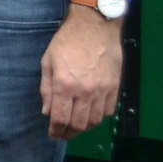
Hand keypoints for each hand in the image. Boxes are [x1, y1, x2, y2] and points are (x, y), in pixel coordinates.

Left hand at [41, 3, 122, 139]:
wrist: (95, 27)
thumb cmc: (67, 41)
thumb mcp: (48, 62)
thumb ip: (47, 89)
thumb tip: (47, 111)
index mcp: (65, 85)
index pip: (60, 118)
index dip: (56, 130)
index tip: (53, 134)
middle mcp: (85, 91)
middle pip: (79, 124)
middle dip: (69, 133)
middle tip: (64, 134)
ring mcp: (102, 90)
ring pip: (95, 120)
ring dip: (85, 128)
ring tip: (76, 127)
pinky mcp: (115, 87)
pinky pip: (108, 110)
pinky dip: (100, 117)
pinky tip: (92, 115)